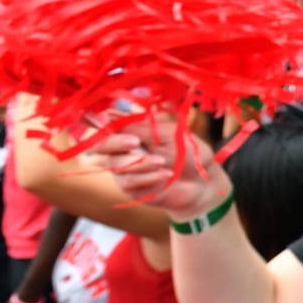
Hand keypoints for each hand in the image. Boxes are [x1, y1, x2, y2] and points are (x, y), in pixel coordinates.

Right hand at [88, 117, 228, 219]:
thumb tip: (108, 113)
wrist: (203, 181)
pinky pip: (129, 181)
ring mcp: (124, 170)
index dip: (103, 125)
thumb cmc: (188, 152)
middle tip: (135, 142)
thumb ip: (139, 126)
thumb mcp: (168, 133)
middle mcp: (122, 150)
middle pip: (99, 146)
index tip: (111, 121)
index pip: (106, 127)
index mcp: (131, 132)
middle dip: (115, 142)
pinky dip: (148, 176)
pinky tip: (166, 174)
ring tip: (162, 161)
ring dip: (139, 162)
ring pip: (116, 164)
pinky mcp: (130, 189)